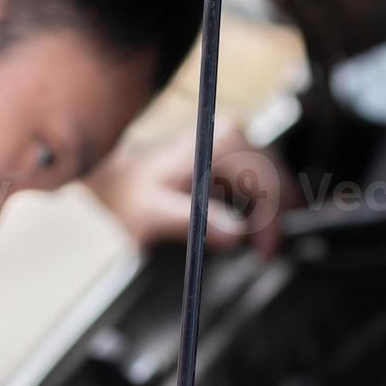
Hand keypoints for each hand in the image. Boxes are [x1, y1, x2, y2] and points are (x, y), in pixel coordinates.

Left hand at [85, 122, 291, 257]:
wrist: (110, 184)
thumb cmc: (126, 196)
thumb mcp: (154, 212)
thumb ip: (196, 220)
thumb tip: (237, 234)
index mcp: (221, 140)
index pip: (266, 181)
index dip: (271, 220)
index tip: (265, 250)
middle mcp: (231, 133)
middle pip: (275, 178)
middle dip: (275, 217)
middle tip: (266, 252)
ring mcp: (232, 141)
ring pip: (271, 179)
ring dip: (271, 212)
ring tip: (262, 244)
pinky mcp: (229, 154)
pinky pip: (259, 179)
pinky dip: (261, 204)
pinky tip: (253, 226)